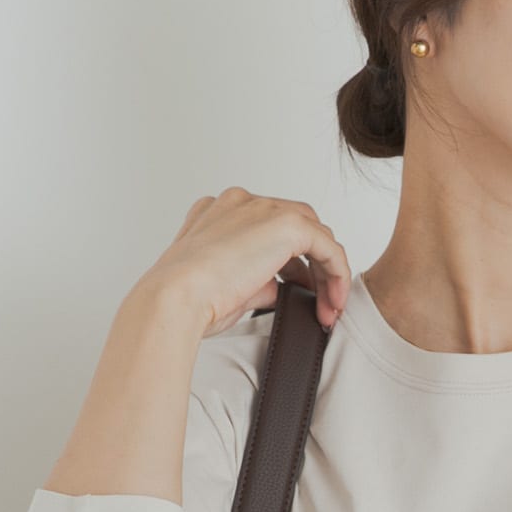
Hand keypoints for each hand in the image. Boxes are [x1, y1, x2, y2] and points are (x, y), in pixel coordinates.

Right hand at [136, 187, 352, 336]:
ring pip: (314, 233)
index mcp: (221, 213)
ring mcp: (262, 209)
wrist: (175, 299)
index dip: (291, 263)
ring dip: (327, 272)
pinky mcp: (285, 224)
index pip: (269, 229)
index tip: (300, 294)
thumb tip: (278, 288)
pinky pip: (326, 245)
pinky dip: (336, 272)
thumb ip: (259, 280)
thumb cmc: (190, 300)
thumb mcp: (230, 287)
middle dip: (313, 266)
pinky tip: (334, 300)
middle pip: (297, 226)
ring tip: (329, 308)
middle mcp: (242, 203)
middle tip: (321, 303)